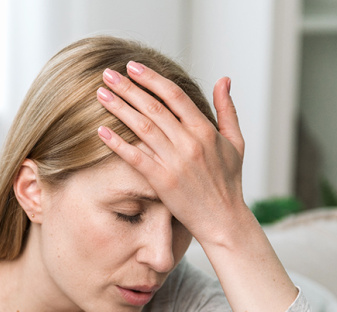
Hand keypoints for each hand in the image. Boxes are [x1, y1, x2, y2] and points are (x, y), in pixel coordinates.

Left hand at [96, 62, 248, 245]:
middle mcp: (189, 143)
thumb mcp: (236, 142)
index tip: (133, 67)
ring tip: (101, 95)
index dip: (152, 79)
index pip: (174, 95)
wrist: (224, 220)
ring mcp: (175, 163)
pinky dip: (118, 143)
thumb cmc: (229, 182)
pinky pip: (136, 158)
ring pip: (142, 128)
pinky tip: (102, 131)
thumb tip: (224, 79)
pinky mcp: (163, 182)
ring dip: (119, 109)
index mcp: (205, 130)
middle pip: (153, 107)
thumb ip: (228, 109)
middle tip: (107, 74)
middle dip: (128, 88)